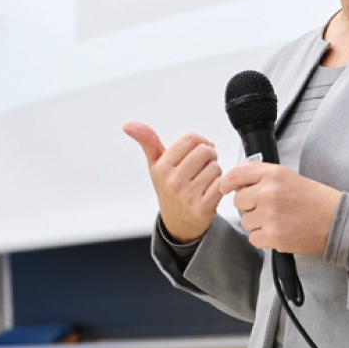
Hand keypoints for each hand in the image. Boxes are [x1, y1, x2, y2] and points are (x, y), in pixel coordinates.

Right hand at [123, 121, 222, 243]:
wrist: (178, 222)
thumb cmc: (169, 187)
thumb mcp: (156, 164)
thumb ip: (147, 140)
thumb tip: (127, 124)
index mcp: (162, 167)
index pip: (191, 138)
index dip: (200, 141)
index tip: (199, 149)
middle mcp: (173, 181)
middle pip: (205, 151)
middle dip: (210, 155)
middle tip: (204, 164)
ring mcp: (187, 196)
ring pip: (215, 167)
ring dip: (215, 171)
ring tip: (205, 178)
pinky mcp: (203, 208)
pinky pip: (221, 183)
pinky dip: (220, 184)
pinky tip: (211, 190)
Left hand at [220, 162, 341, 254]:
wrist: (336, 220)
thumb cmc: (313, 199)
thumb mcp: (287, 176)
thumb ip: (261, 176)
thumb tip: (234, 183)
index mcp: (273, 174)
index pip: (237, 173)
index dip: (228, 182)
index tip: (226, 187)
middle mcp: (269, 192)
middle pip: (238, 200)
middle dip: (249, 206)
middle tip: (268, 207)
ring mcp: (270, 214)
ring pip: (245, 221)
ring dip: (257, 223)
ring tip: (278, 220)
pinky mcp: (273, 235)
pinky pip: (253, 238)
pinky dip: (263, 238)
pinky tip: (279, 231)